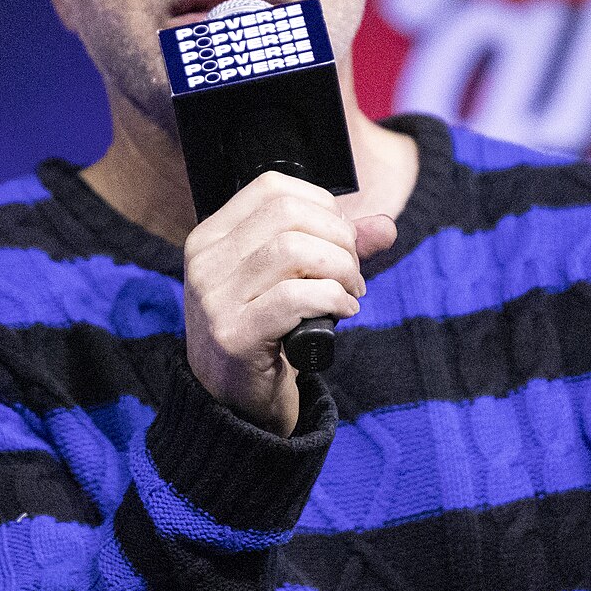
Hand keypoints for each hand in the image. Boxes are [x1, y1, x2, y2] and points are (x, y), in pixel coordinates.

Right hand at [182, 171, 395, 434]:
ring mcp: (214, 298)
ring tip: (350, 293)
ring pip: (293, 250)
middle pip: (288, 215)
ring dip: (340, 269)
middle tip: (352, 273)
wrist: (232, 403)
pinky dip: (331, 299)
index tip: (341, 239)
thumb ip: (333, 248)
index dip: (321, 205)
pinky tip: (342, 312)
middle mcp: (205, 261)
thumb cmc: (264, 334)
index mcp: (211, 237)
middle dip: (339, 239)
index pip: (272, 187)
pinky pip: (295, 297)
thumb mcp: (289, 280)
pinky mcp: (233, 334)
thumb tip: (385, 225)